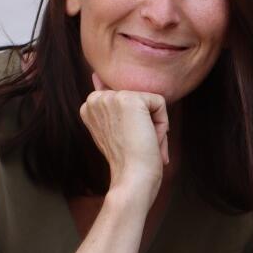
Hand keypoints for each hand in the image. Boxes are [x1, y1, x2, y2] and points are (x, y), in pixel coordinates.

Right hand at [78, 72, 169, 195]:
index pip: (125, 100)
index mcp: (90, 105)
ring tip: (142, 142)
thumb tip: (96, 75)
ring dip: (154, 125)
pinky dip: (162, 124)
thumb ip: (110, 103)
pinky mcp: (129, 98)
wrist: (132, 178)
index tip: (127, 141)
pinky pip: (160, 103)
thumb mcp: (115, 129)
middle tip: (136, 144)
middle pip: (140, 100)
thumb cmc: (128, 160)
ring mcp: (110, 97)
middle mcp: (95, 98)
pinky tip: (148, 139)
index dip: (135, 123)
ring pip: (150, 102)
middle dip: (145, 122)